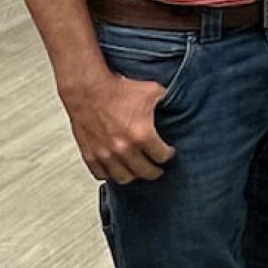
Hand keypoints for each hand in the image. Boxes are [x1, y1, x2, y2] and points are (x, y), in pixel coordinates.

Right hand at [59, 70, 174, 182]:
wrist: (88, 89)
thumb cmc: (117, 90)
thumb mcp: (153, 91)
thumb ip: (168, 101)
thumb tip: (180, 103)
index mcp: (142, 135)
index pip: (162, 157)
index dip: (168, 154)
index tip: (169, 152)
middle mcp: (124, 149)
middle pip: (145, 172)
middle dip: (155, 171)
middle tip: (158, 167)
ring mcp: (105, 154)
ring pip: (124, 178)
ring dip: (134, 175)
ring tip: (138, 170)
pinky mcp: (89, 154)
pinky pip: (101, 174)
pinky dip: (110, 174)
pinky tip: (116, 169)